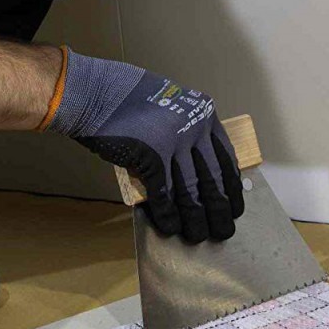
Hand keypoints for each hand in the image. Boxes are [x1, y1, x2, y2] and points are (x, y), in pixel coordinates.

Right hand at [43, 48, 243, 242]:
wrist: (94, 92)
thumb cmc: (128, 101)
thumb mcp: (171, 109)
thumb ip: (187, 134)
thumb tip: (195, 173)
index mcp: (204, 115)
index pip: (227, 160)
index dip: (232, 189)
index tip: (234, 209)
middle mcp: (194, 127)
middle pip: (213, 180)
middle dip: (219, 211)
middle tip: (223, 232)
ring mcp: (174, 142)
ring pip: (191, 192)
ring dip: (195, 219)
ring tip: (197, 236)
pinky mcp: (152, 156)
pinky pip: (164, 194)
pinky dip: (167, 215)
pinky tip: (170, 228)